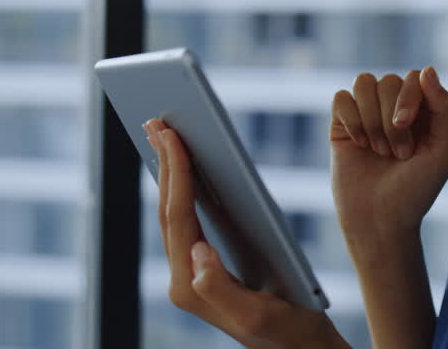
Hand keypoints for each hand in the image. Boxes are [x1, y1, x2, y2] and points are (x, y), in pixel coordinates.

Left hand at [143, 120, 348, 348]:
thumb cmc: (289, 335)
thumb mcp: (258, 315)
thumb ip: (220, 288)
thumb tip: (196, 251)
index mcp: (191, 286)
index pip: (179, 218)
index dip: (176, 172)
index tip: (173, 135)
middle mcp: (184, 280)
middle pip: (169, 211)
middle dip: (165, 163)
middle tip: (158, 120)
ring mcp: (192, 275)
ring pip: (175, 214)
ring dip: (170, 172)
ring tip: (164, 136)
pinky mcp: (206, 269)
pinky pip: (189, 221)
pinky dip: (186, 188)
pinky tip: (189, 170)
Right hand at [330, 66, 447, 236]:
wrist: (380, 220)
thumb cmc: (416, 189)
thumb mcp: (445, 151)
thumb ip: (446, 108)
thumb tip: (426, 70)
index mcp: (423, 110)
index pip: (416, 76)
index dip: (410, 97)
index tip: (406, 126)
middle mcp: (395, 107)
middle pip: (389, 80)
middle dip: (391, 118)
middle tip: (398, 153)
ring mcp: (367, 113)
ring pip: (364, 83)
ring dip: (372, 119)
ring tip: (379, 150)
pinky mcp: (342, 124)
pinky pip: (342, 97)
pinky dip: (352, 119)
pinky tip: (359, 144)